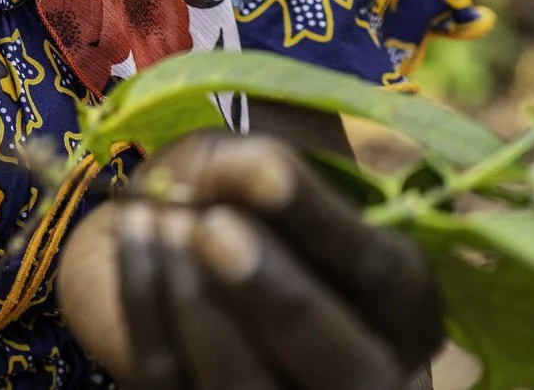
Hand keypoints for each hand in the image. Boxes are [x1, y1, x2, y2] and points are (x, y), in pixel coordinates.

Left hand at [57, 131, 441, 388]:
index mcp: (399, 309)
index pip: (387, 278)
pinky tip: (133, 235)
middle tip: (213, 229)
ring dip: (196, 299)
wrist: (160, 238)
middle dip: (284, 302)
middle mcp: (364, 375)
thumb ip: (255, 167)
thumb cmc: (231, 200)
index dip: (326, 226)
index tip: (266, 173)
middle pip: (350, 370)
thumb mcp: (248, 169)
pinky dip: (143, 300)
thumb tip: (244, 171)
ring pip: (251, 387)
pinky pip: (167, 377)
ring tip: (158, 220)